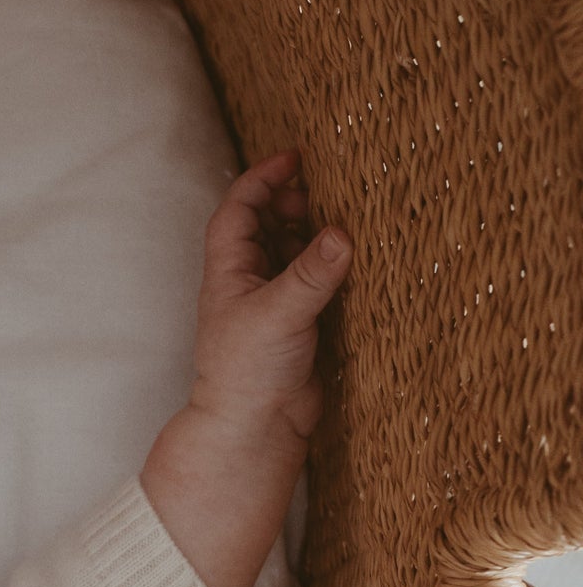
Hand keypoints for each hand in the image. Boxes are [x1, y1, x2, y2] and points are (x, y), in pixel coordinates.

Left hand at [192, 150, 350, 439]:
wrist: (256, 428)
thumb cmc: (248, 372)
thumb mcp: (278, 316)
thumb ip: (311, 274)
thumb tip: (342, 232)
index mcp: (229, 272)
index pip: (238, 211)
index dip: (261, 180)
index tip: (294, 158)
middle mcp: (249, 283)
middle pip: (266, 225)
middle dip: (292, 201)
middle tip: (326, 188)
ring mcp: (275, 302)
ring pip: (293, 251)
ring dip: (314, 230)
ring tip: (344, 213)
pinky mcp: (301, 323)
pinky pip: (316, 280)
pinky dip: (332, 263)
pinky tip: (356, 252)